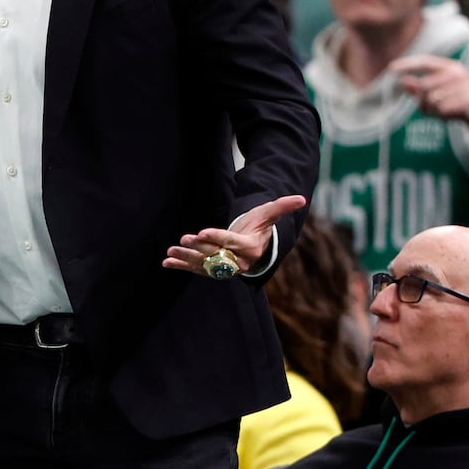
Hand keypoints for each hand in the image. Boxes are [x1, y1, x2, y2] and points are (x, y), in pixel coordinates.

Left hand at [163, 195, 307, 275]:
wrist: (257, 248)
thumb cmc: (260, 227)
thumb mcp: (269, 215)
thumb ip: (282, 207)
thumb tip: (302, 198)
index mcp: (249, 247)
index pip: (231, 242)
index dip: (217, 237)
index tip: (202, 232)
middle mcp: (237, 261)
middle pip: (216, 254)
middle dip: (199, 248)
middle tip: (183, 239)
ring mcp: (224, 268)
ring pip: (204, 264)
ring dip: (186, 258)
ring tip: (170, 251)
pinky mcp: (214, 270)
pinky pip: (197, 270)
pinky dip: (181, 266)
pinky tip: (166, 262)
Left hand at [390, 54, 468, 131]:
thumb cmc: (465, 104)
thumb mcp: (444, 94)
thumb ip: (423, 88)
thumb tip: (403, 83)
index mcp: (452, 68)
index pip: (425, 62)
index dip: (407, 64)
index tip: (390, 68)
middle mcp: (457, 73)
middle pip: (423, 86)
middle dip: (422, 102)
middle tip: (432, 111)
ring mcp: (462, 85)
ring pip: (431, 100)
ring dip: (433, 111)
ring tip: (447, 113)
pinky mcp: (466, 99)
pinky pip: (441, 109)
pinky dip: (443, 116)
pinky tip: (453, 116)